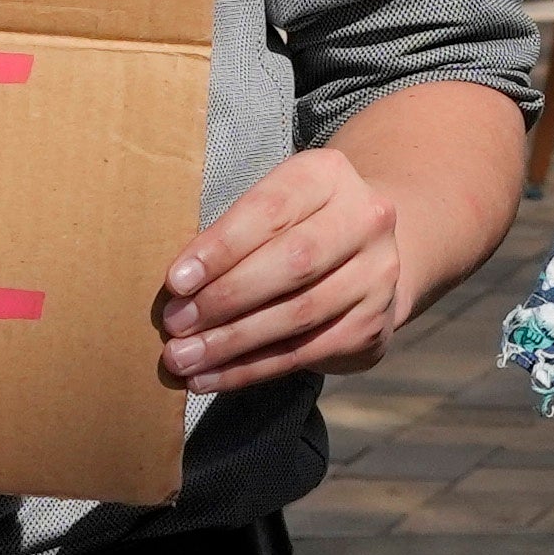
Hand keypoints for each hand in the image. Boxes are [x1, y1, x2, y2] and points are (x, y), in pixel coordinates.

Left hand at [159, 141, 414, 391]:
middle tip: (176, 325)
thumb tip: (179, 290)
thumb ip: (231, 237)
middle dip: (225, 298)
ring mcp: (377, 274)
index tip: (176, 282)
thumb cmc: (293, 228)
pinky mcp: (373, 324)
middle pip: (293, 263)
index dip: (222, 248)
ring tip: (184, 359)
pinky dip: (251, 369)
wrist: (363, 256)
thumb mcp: (270, 211)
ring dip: (233, 342)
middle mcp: (366, 220)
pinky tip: (212, 378)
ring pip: (299, 314)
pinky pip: (305, 353)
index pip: (271, 210)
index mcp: (329, 176)